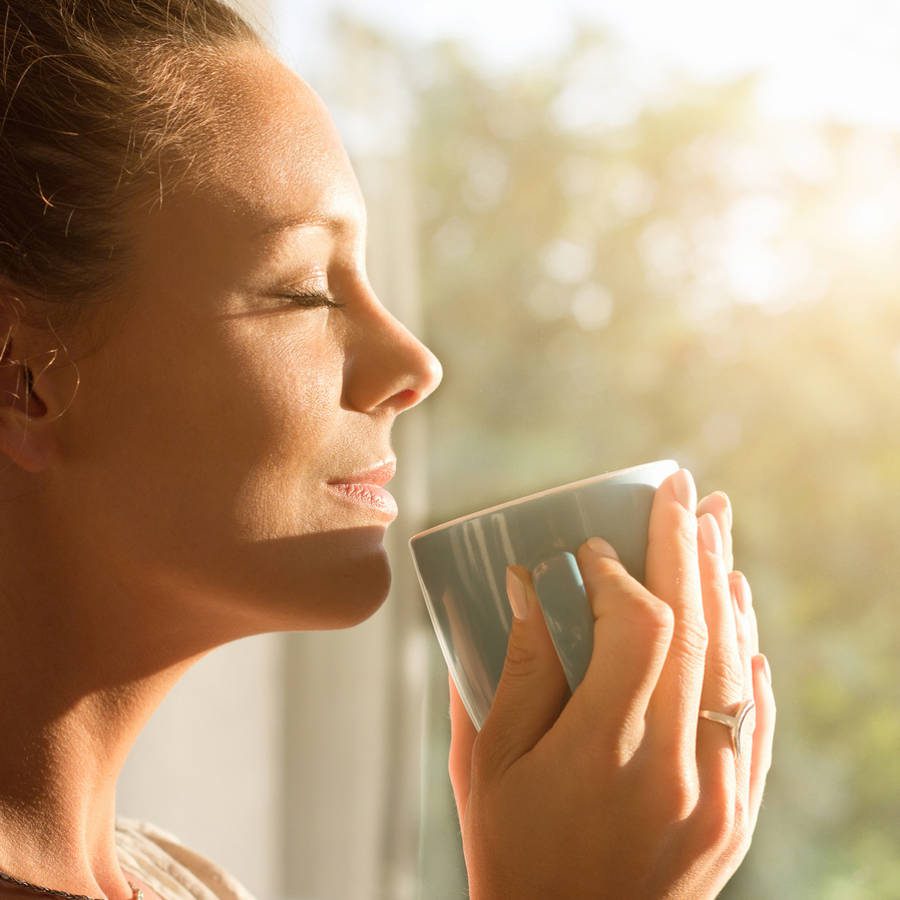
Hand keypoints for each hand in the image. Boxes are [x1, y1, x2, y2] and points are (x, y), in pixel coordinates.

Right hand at [448, 469, 775, 898]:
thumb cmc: (513, 856)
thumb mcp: (487, 766)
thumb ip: (512, 672)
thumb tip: (528, 587)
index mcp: (604, 754)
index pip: (636, 630)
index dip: (620, 574)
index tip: (595, 548)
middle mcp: (675, 769)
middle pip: (697, 632)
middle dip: (688, 548)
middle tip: (684, 489)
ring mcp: (718, 794)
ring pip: (737, 667)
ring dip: (726, 588)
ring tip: (716, 528)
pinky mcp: (736, 813)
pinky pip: (756, 717)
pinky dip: (749, 655)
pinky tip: (740, 611)